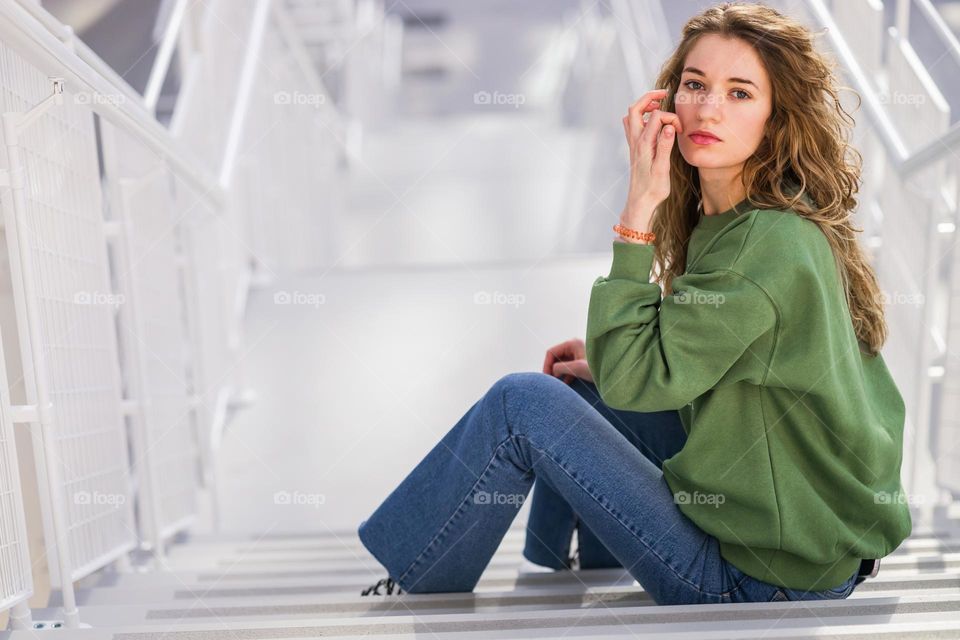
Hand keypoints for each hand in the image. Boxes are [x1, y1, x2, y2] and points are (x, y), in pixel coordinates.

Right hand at [543, 337, 593, 384]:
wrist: (614, 374)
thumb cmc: (597, 368)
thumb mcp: (577, 368)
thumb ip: (561, 368)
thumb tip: (553, 371)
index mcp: (572, 344)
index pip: (551, 352)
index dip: (546, 364)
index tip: (546, 377)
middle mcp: (574, 346)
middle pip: (556, 357)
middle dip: (552, 369)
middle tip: (551, 381)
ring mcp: (578, 353)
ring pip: (562, 363)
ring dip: (558, 372)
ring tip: (557, 383)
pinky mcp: (582, 361)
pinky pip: (569, 367)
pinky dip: (565, 374)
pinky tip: (565, 383)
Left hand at [621, 89, 682, 221]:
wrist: (640, 202)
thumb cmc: (653, 189)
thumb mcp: (663, 169)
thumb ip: (665, 146)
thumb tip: (670, 126)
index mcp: (644, 145)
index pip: (656, 117)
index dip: (671, 116)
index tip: (681, 128)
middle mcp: (636, 142)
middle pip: (635, 109)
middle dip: (650, 97)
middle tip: (665, 94)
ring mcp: (633, 144)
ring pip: (631, 116)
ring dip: (644, 106)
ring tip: (659, 104)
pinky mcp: (634, 148)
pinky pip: (632, 125)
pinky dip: (641, 117)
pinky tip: (653, 122)